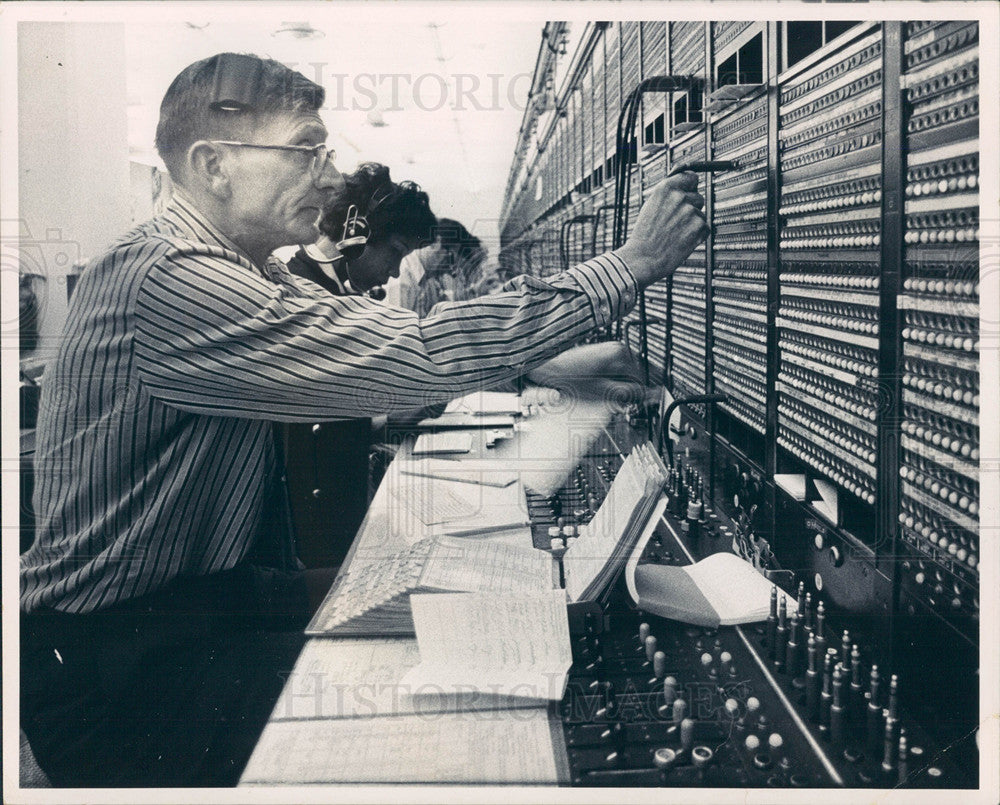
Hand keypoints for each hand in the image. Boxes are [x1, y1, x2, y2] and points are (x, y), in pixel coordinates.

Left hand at [526, 341, 655, 407]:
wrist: (547, 367)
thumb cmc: (569, 378)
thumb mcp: (604, 392)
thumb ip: (630, 393)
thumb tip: (652, 395)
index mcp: (621, 354)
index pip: (646, 376)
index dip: (648, 393)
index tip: (650, 403)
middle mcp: (618, 348)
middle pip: (639, 373)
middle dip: (636, 389)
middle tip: (630, 403)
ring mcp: (610, 349)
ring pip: (628, 372)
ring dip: (626, 386)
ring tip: (615, 398)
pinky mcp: (602, 354)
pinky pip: (618, 370)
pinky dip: (617, 381)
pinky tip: (608, 390)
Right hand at [612, 172, 707, 287]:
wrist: (643, 258)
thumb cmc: (644, 235)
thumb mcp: (651, 206)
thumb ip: (668, 193)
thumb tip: (683, 183)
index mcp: (666, 189)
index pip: (691, 177)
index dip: (690, 186)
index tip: (690, 191)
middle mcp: (680, 197)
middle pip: (698, 197)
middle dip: (691, 208)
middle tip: (676, 221)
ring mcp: (691, 212)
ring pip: (700, 214)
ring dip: (692, 223)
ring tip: (675, 233)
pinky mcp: (700, 227)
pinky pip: (705, 227)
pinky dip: (697, 235)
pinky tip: (682, 240)